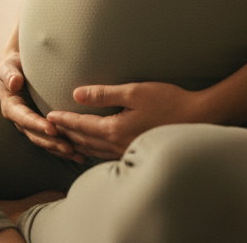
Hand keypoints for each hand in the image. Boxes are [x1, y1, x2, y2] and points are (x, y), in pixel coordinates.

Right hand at [0, 52, 82, 161]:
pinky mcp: (42, 127)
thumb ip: (10, 74)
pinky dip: (65, 149)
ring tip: (79, 155)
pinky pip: (53, 140)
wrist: (19, 68)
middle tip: (70, 148)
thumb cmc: (14, 65)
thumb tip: (14, 83)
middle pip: (36, 135)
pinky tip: (81, 154)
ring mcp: (31, 126)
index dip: (37, 125)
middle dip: (53, 143)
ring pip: (46, 142)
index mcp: (12, 107)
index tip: (52, 128)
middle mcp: (21, 121)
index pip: (24, 119)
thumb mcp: (8, 66)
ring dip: (61, 150)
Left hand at [46, 82, 206, 160]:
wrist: (198, 118)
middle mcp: (119, 144)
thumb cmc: (167, 100)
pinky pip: (108, 154)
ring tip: (66, 138)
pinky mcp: (137, 151)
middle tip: (50, 129)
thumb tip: (76, 93)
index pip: (81, 126)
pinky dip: (94, 150)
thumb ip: (103, 94)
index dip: (64, 120)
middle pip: (85, 141)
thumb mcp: (133, 91)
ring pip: (95, 150)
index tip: (48, 116)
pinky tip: (93, 147)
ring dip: (78, 144)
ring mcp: (129, 151)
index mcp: (115, 129)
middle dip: (66, 134)